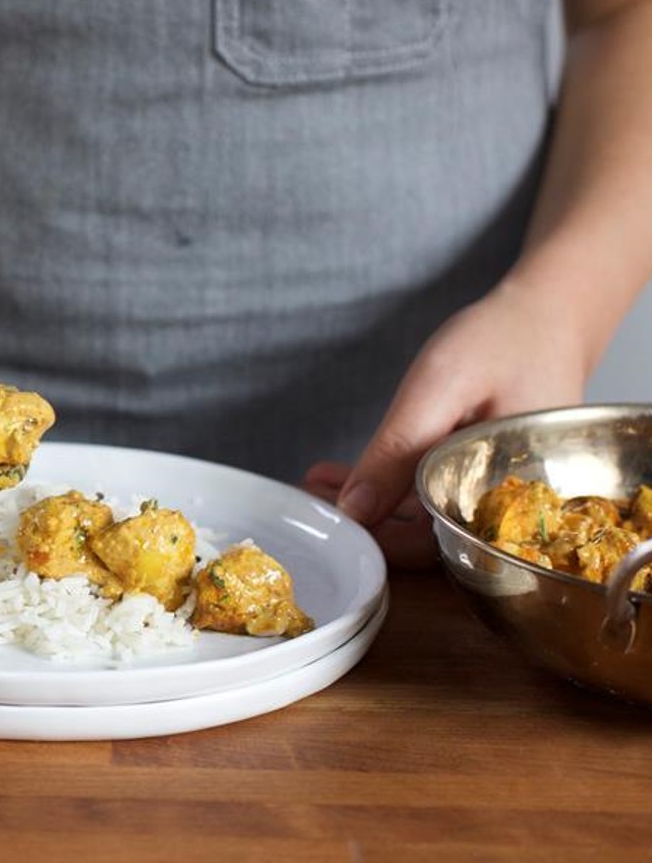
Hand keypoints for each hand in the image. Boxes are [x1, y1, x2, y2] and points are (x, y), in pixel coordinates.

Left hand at [303, 278, 589, 567]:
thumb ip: (398, 450)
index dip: (373, 541)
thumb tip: (353, 510)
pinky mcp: (483, 480)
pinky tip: (345, 474)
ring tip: (318, 484)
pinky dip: (389, 488)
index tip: (326, 521)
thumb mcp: (440, 389)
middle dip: (362, 524)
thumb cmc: (503, 343)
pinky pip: (433, 498)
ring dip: (369, 506)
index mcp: (508, 499)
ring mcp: (496, 496)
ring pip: (423, 521)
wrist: (552, 315)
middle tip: (310, 499)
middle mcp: (507, 509)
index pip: (431, 547)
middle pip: (425, 542)